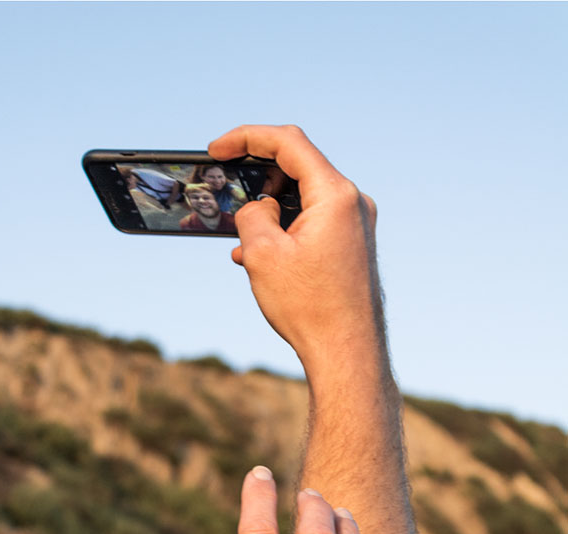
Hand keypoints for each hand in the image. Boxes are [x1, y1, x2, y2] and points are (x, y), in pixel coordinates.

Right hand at [208, 125, 381, 372]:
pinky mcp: (354, 247)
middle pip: (298, 168)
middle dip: (257, 179)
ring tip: (240, 237)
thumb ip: (252, 216)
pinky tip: (259, 255)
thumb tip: (258, 209)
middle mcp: (354, 204)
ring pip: (303, 200)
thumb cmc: (311, 308)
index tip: (217, 149)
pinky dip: (285, 230)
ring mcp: (357, 226)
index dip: (247, 138)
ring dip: (268, 211)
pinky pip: (313, 224)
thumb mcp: (262, 255)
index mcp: (336, 195)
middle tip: (228, 192)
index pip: (288, 143)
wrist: (347, 354)